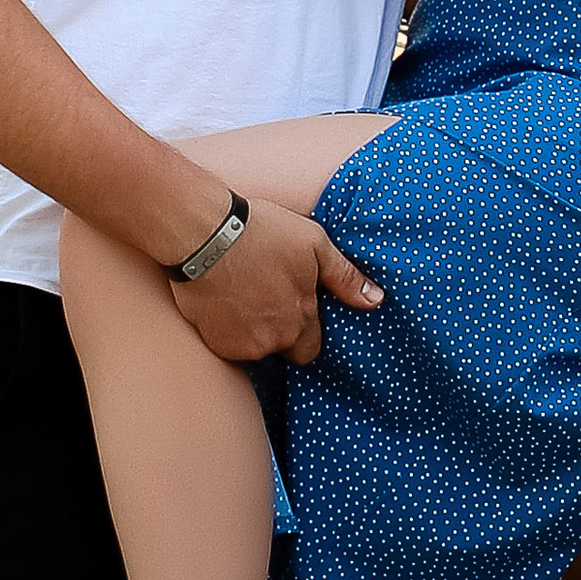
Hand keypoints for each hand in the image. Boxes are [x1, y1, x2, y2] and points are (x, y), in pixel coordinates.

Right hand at [167, 197, 380, 364]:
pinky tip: (221, 299)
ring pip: (255, 347)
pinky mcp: (215, 343)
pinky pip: (227, 345)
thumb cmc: (261, 231)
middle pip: (283, 349)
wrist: (204, 232)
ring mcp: (244, 345)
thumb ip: (345, 277)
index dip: (303, 325)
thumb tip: (376, 300)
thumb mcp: (313, 243)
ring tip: (240, 291)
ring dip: (252, 329)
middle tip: (264, 295)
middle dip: (278, 331)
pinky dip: (226, 328)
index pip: (312, 346)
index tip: (290, 301)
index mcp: (301, 319)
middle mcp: (275, 340)